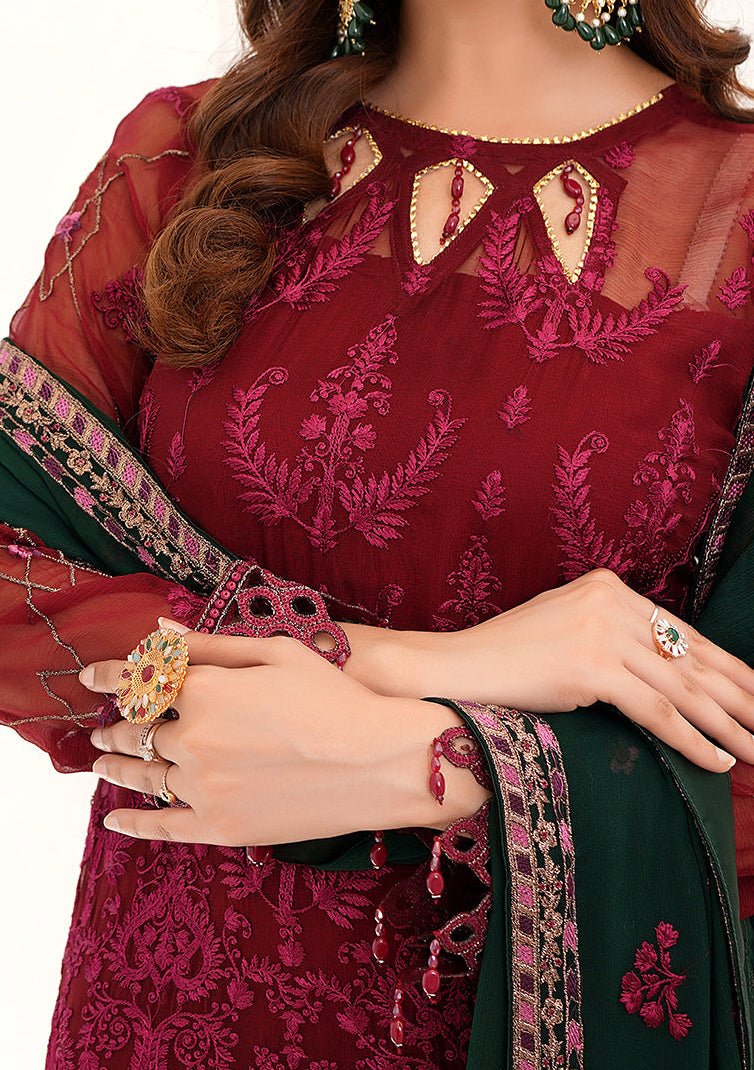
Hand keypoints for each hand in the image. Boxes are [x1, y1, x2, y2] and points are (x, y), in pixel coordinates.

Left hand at [80, 622, 489, 844]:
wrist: (380, 760)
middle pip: (137, 730)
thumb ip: (209, 645)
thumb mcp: (276, 652)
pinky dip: (133, 824)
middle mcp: (193, 738)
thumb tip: (159, 630)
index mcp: (204, 688)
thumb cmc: (334, 697)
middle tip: (103, 726)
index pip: (140, 679)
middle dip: (115, 725)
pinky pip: (162, 827)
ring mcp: (204, 787)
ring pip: (143, 776)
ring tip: (102, 762)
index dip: (109, 676)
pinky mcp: (220, 827)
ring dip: (115, 766)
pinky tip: (116, 819)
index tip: (91, 678)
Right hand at [348, 568, 753, 773]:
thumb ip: (613, 639)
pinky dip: (689, 739)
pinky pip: (654, 710)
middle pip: (691, 658)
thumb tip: (664, 675)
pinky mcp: (588, 666)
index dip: (727, 670)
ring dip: (726, 724)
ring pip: (681, 686)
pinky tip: (716, 759)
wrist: (453, 667)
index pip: (682, 634)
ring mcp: (599, 631)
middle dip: (739, 697)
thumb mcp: (566, 632)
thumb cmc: (505, 658)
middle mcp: (610, 601)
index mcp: (609, 588)